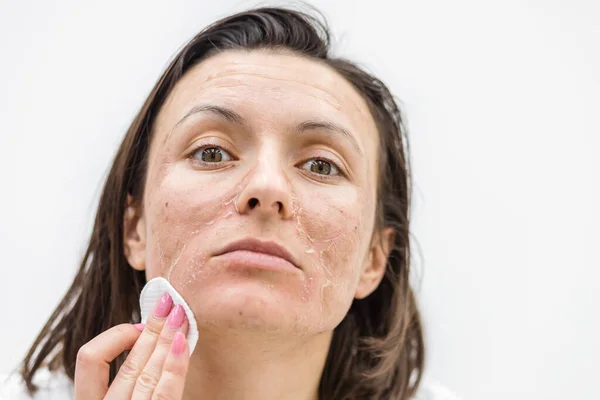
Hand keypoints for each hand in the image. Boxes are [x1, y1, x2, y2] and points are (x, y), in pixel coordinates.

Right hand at [74, 293, 189, 398]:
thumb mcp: (120, 395)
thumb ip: (125, 378)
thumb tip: (146, 332)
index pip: (90, 359)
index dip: (115, 337)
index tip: (139, 326)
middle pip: (128, 364)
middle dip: (151, 329)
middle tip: (167, 303)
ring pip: (148, 374)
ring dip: (166, 339)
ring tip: (180, 315)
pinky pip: (166, 393)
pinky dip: (175, 367)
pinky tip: (182, 343)